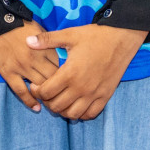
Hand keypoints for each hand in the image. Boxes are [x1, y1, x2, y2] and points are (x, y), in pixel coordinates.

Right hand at [0, 21, 60, 111]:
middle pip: (53, 79)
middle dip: (60, 88)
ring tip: (51, 102)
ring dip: (47, 95)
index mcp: (44, 47)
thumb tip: (60, 55)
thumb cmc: (18, 24)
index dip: (66, 76)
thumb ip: (49, 43)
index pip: (61, 67)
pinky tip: (37, 108)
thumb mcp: (38, 30)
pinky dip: (30, 101)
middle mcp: (35, 59)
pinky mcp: (8, 72)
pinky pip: (21, 91)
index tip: (69, 81)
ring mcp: (21, 67)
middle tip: (62, 95)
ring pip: (39, 87)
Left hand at [27, 25, 146, 119]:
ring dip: (62, 110)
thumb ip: (47, 40)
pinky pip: (90, 114)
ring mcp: (94, 94)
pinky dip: (80, 113)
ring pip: (72, 114)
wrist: (121, 38)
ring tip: (59, 99)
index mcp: (70, 73)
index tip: (35, 86)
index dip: (37, 91)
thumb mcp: (69, 34)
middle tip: (46, 93)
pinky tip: (76, 103)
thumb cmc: (95, 36)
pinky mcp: (105, 96)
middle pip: (57, 106)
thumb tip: (27, 41)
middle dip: (47, 102)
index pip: (46, 92)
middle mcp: (81, 88)